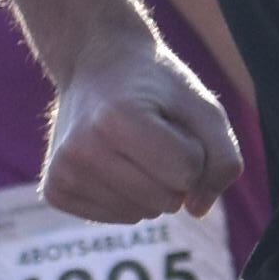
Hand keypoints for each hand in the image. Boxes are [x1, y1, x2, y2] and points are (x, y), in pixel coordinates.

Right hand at [41, 19, 240, 218]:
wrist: (96, 61)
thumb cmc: (157, 86)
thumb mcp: (204, 107)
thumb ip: (223, 159)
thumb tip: (195, 211)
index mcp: (116, 120)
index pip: (188, 172)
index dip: (193, 148)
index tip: (168, 120)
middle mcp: (81, 150)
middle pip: (167, 200)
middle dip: (174, 171)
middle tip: (149, 132)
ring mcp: (62, 173)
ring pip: (144, 214)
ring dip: (152, 185)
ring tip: (130, 145)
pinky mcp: (55, 191)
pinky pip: (121, 218)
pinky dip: (129, 196)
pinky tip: (113, 162)